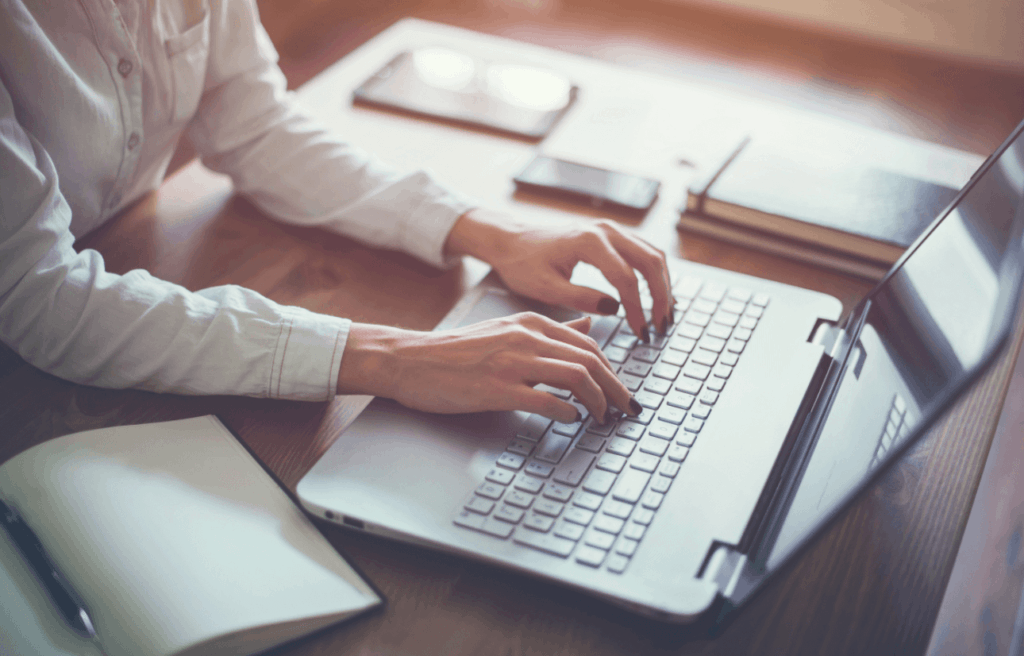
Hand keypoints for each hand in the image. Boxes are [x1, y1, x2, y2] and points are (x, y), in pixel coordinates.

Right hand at [336, 314, 640, 422]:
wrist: (412, 360)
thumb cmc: (457, 351)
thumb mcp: (507, 329)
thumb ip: (550, 330)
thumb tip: (590, 325)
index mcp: (530, 323)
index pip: (589, 344)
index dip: (612, 371)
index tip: (620, 391)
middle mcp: (526, 338)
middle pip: (590, 360)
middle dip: (615, 388)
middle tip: (626, 410)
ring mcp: (512, 362)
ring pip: (576, 377)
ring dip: (598, 401)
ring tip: (603, 418)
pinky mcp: (497, 388)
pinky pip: (545, 400)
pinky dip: (567, 411)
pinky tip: (571, 420)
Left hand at [445, 208, 673, 340]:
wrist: (511, 241)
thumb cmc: (522, 264)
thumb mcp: (545, 288)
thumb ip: (580, 298)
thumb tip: (615, 309)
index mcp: (588, 242)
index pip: (626, 279)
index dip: (637, 309)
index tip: (640, 333)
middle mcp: (605, 230)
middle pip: (650, 262)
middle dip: (660, 296)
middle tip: (661, 326)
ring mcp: (611, 229)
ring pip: (653, 254)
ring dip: (663, 285)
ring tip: (664, 315)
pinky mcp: (611, 235)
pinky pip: (644, 252)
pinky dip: (654, 274)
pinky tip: (656, 296)